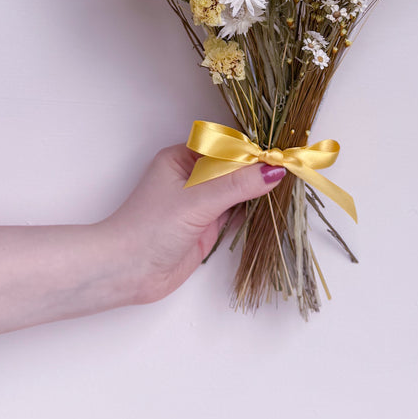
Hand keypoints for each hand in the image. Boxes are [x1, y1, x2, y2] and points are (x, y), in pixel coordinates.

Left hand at [99, 144, 285, 304]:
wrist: (126, 273)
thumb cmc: (151, 228)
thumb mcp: (197, 201)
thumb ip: (237, 185)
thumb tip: (274, 171)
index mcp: (181, 158)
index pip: (224, 145)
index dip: (251, 149)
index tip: (279, 153)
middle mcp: (190, 176)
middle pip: (232, 167)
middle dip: (258, 169)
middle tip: (290, 167)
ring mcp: (199, 202)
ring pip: (236, 190)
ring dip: (256, 190)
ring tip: (287, 186)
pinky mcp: (206, 226)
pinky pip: (235, 212)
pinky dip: (252, 210)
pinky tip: (270, 207)